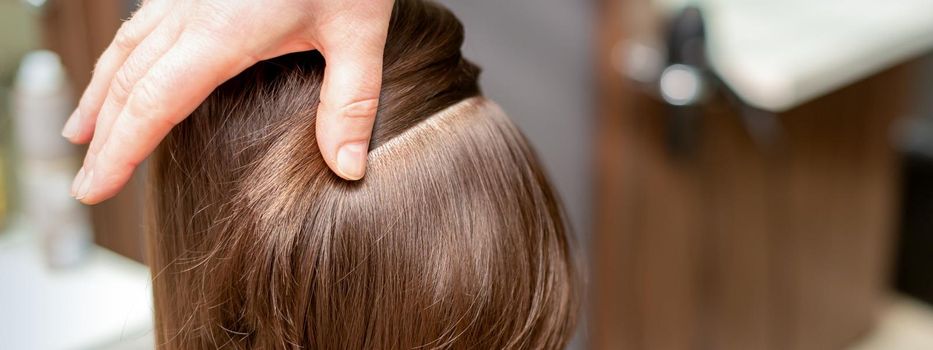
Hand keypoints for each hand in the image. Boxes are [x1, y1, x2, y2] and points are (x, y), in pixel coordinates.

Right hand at [62, 0, 393, 203]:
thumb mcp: (359, 32)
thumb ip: (351, 102)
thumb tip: (348, 170)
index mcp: (222, 31)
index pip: (154, 103)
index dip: (121, 151)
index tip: (95, 189)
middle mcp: (191, 10)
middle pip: (128, 82)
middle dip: (104, 137)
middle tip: (86, 185)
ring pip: (126, 48)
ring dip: (100, 96)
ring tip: (82, 134)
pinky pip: (141, 24)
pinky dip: (120, 58)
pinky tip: (120, 71)